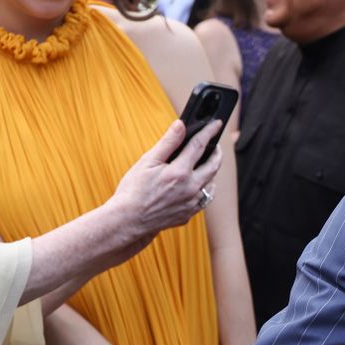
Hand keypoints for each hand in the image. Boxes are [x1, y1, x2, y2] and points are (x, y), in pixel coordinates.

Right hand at [109, 118, 226, 243]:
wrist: (127, 221)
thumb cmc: (133, 190)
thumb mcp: (147, 162)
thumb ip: (168, 142)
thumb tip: (181, 125)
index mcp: (179, 172)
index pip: (200, 145)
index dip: (209, 132)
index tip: (216, 123)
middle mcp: (190, 188)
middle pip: (213, 165)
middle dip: (216, 152)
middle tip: (214, 144)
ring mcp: (192, 203)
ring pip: (211, 183)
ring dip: (211, 171)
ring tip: (206, 162)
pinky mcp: (189, 214)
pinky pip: (204, 198)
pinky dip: (204, 188)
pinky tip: (197, 183)